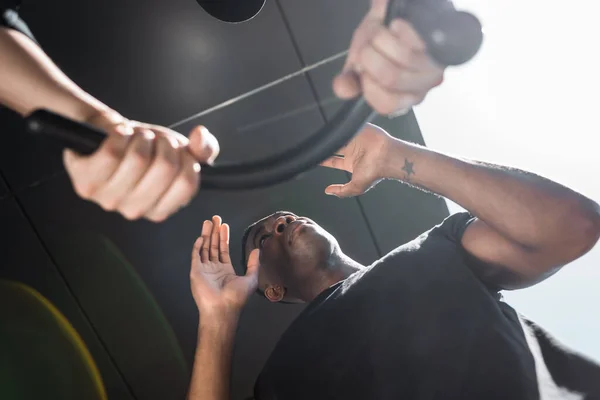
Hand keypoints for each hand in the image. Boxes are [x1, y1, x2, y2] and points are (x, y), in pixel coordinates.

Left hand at [62, 109, 219, 221]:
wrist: (109, 138)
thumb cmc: (147, 150)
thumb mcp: (181, 151)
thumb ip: (204, 149)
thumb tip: (200, 136)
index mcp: (161, 209)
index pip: (187, 183)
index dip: (187, 158)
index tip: (178, 151)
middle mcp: (135, 210)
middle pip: (165, 168)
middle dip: (165, 144)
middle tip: (156, 142)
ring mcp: (109, 200)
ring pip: (139, 158)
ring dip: (142, 138)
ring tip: (137, 139)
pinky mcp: (86, 183)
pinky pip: (113, 153)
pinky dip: (121, 136)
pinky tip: (120, 136)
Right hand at [190, 216, 258, 315]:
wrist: (223, 308)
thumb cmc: (237, 297)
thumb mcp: (251, 278)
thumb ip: (253, 264)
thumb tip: (257, 249)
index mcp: (225, 269)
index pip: (223, 249)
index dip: (223, 237)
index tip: (224, 225)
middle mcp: (214, 268)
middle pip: (213, 246)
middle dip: (214, 232)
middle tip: (215, 218)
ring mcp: (204, 270)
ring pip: (204, 248)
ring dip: (206, 235)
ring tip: (208, 222)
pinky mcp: (196, 272)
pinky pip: (196, 256)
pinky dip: (198, 246)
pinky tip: (201, 237)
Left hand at [320, 124, 392, 197]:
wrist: (387, 157)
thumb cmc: (375, 172)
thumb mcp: (356, 187)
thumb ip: (342, 191)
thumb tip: (328, 191)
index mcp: (351, 163)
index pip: (333, 161)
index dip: (324, 161)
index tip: (314, 160)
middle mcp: (352, 151)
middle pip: (333, 148)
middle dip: (324, 148)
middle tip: (313, 148)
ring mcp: (355, 139)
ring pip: (338, 136)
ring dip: (331, 137)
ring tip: (320, 137)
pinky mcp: (359, 129)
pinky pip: (346, 125)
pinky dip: (339, 126)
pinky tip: (331, 128)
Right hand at [333, 0, 443, 114]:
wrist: (399, 22)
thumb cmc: (380, 46)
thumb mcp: (358, 64)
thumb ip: (350, 81)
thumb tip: (343, 88)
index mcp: (398, 101)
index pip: (385, 104)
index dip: (368, 84)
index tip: (361, 70)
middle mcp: (420, 90)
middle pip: (390, 77)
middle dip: (368, 55)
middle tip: (366, 46)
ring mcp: (433, 69)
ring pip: (402, 56)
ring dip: (380, 37)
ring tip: (379, 31)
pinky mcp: (442, 49)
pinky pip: (414, 36)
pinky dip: (398, 27)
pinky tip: (397, 26)